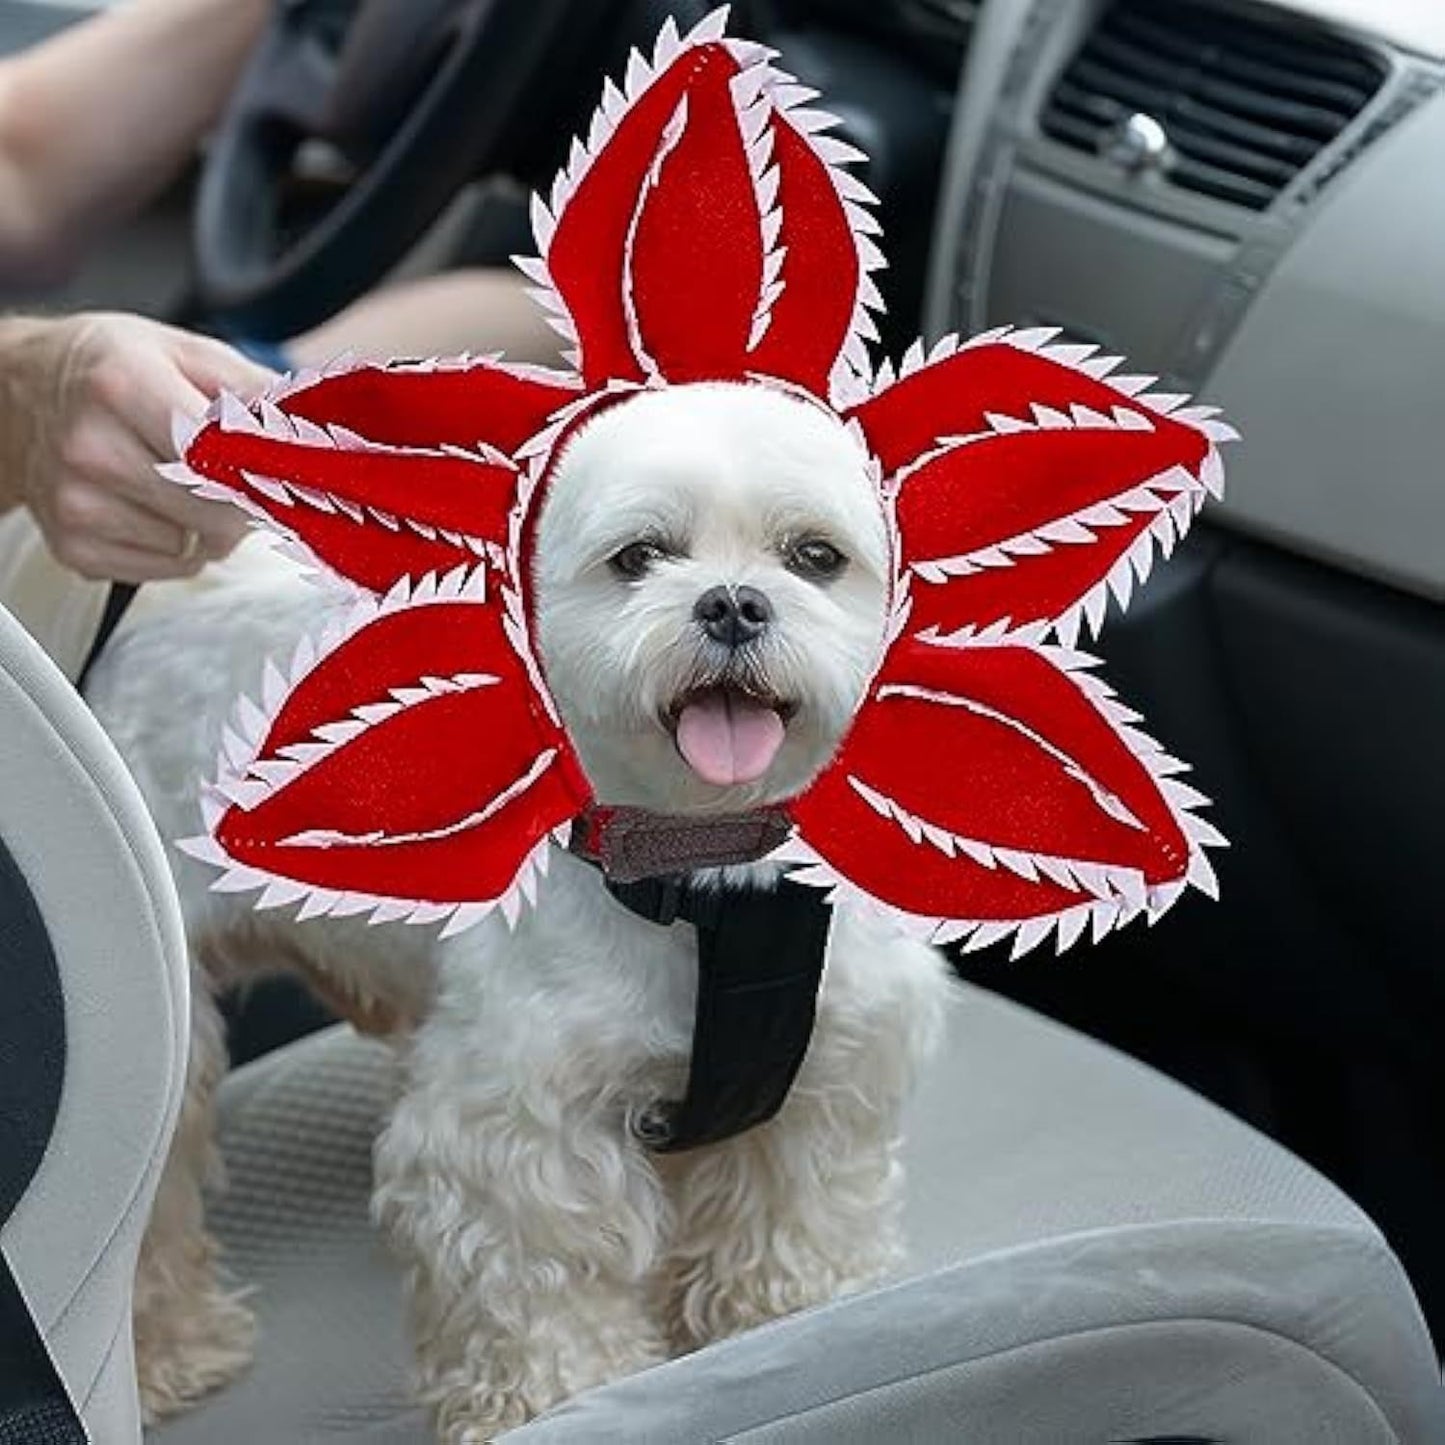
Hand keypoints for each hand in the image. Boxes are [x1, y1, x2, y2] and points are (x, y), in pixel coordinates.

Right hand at [0, 311, 273, 582]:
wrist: (24, 394)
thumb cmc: (121, 370)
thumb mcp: (190, 354)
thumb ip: (259, 391)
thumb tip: (321, 430)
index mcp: (121, 383)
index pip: (221, 452)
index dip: (267, 470)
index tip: (295, 473)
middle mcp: (89, 446)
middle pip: (215, 510)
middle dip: (246, 503)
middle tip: (240, 478)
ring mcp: (75, 503)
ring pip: (196, 547)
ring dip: (212, 527)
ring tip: (183, 484)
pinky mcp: (73, 548)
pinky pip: (169, 569)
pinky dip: (180, 548)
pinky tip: (156, 508)